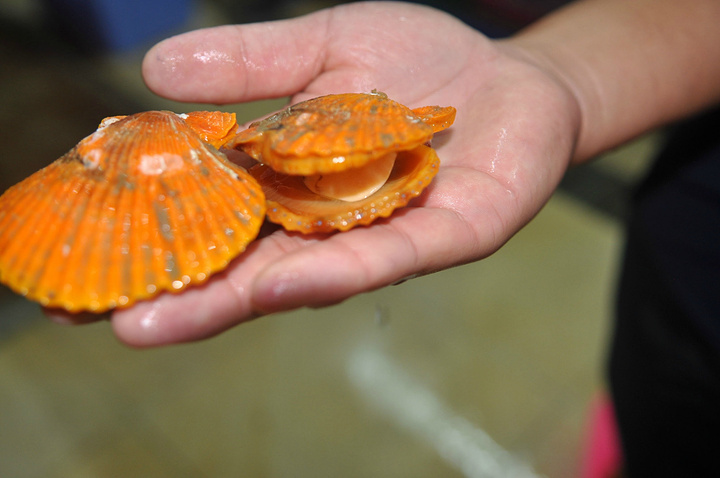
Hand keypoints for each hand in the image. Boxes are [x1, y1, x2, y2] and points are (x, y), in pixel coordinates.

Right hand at [50, 2, 580, 345]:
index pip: (220, 225)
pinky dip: (337, 270)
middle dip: (188, 295)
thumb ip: (254, 64)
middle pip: (254, 269)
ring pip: (312, 277)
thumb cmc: (418, 64)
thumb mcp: (325, 46)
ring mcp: (389, 238)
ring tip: (167, 321)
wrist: (512, 76)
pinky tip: (285, 281)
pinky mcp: (450, 236)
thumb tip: (154, 70)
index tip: (93, 270)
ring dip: (243, 299)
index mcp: (298, 188)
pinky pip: (390, 255)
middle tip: (111, 323)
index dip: (161, 245)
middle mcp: (334, 227)